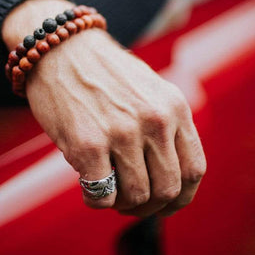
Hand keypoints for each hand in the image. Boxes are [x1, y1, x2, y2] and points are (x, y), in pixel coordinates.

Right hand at [2, 0, 206, 217]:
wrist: (59, 48)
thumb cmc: (102, 72)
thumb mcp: (149, 89)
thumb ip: (166, 126)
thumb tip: (170, 181)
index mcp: (174, 106)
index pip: (194, 170)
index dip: (181, 196)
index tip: (165, 202)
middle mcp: (155, 120)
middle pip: (168, 189)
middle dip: (150, 206)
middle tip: (131, 201)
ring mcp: (122, 133)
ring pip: (137, 197)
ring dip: (122, 203)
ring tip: (109, 191)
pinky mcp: (88, 145)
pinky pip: (102, 195)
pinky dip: (96, 200)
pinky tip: (88, 187)